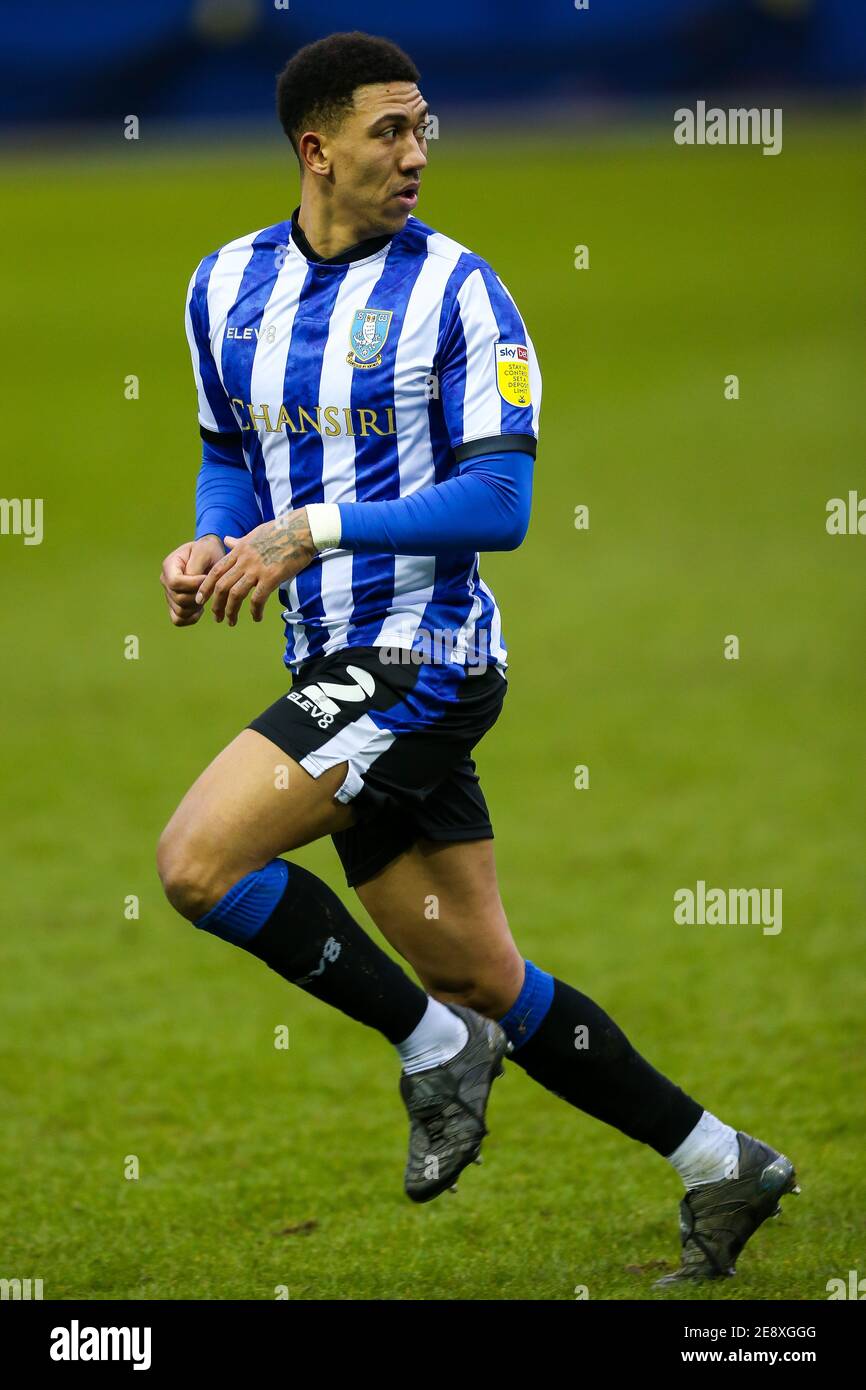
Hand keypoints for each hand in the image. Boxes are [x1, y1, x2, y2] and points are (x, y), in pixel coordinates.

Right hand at [160, 535, 225, 626]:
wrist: (209, 556)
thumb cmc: (207, 551)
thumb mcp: (204, 552)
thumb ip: (196, 567)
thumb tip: (194, 586)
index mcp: (169, 565)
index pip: (175, 583)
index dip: (193, 585)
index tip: (206, 579)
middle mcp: (165, 581)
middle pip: (178, 599)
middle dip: (198, 596)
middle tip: (210, 588)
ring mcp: (169, 594)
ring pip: (180, 611)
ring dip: (196, 607)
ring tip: (206, 596)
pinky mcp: (175, 605)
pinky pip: (178, 619)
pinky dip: (191, 618)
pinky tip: (200, 609)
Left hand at [194, 509, 316, 624]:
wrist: (302, 530)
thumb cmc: (282, 531)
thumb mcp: (255, 533)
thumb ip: (239, 541)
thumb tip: (226, 540)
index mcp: (239, 550)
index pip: (216, 571)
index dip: (205, 586)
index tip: (200, 599)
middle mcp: (244, 560)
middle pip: (221, 585)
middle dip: (216, 604)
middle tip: (216, 617)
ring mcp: (256, 568)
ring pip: (235, 594)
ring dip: (231, 611)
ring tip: (231, 622)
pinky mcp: (271, 577)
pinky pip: (257, 598)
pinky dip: (254, 611)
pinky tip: (256, 618)